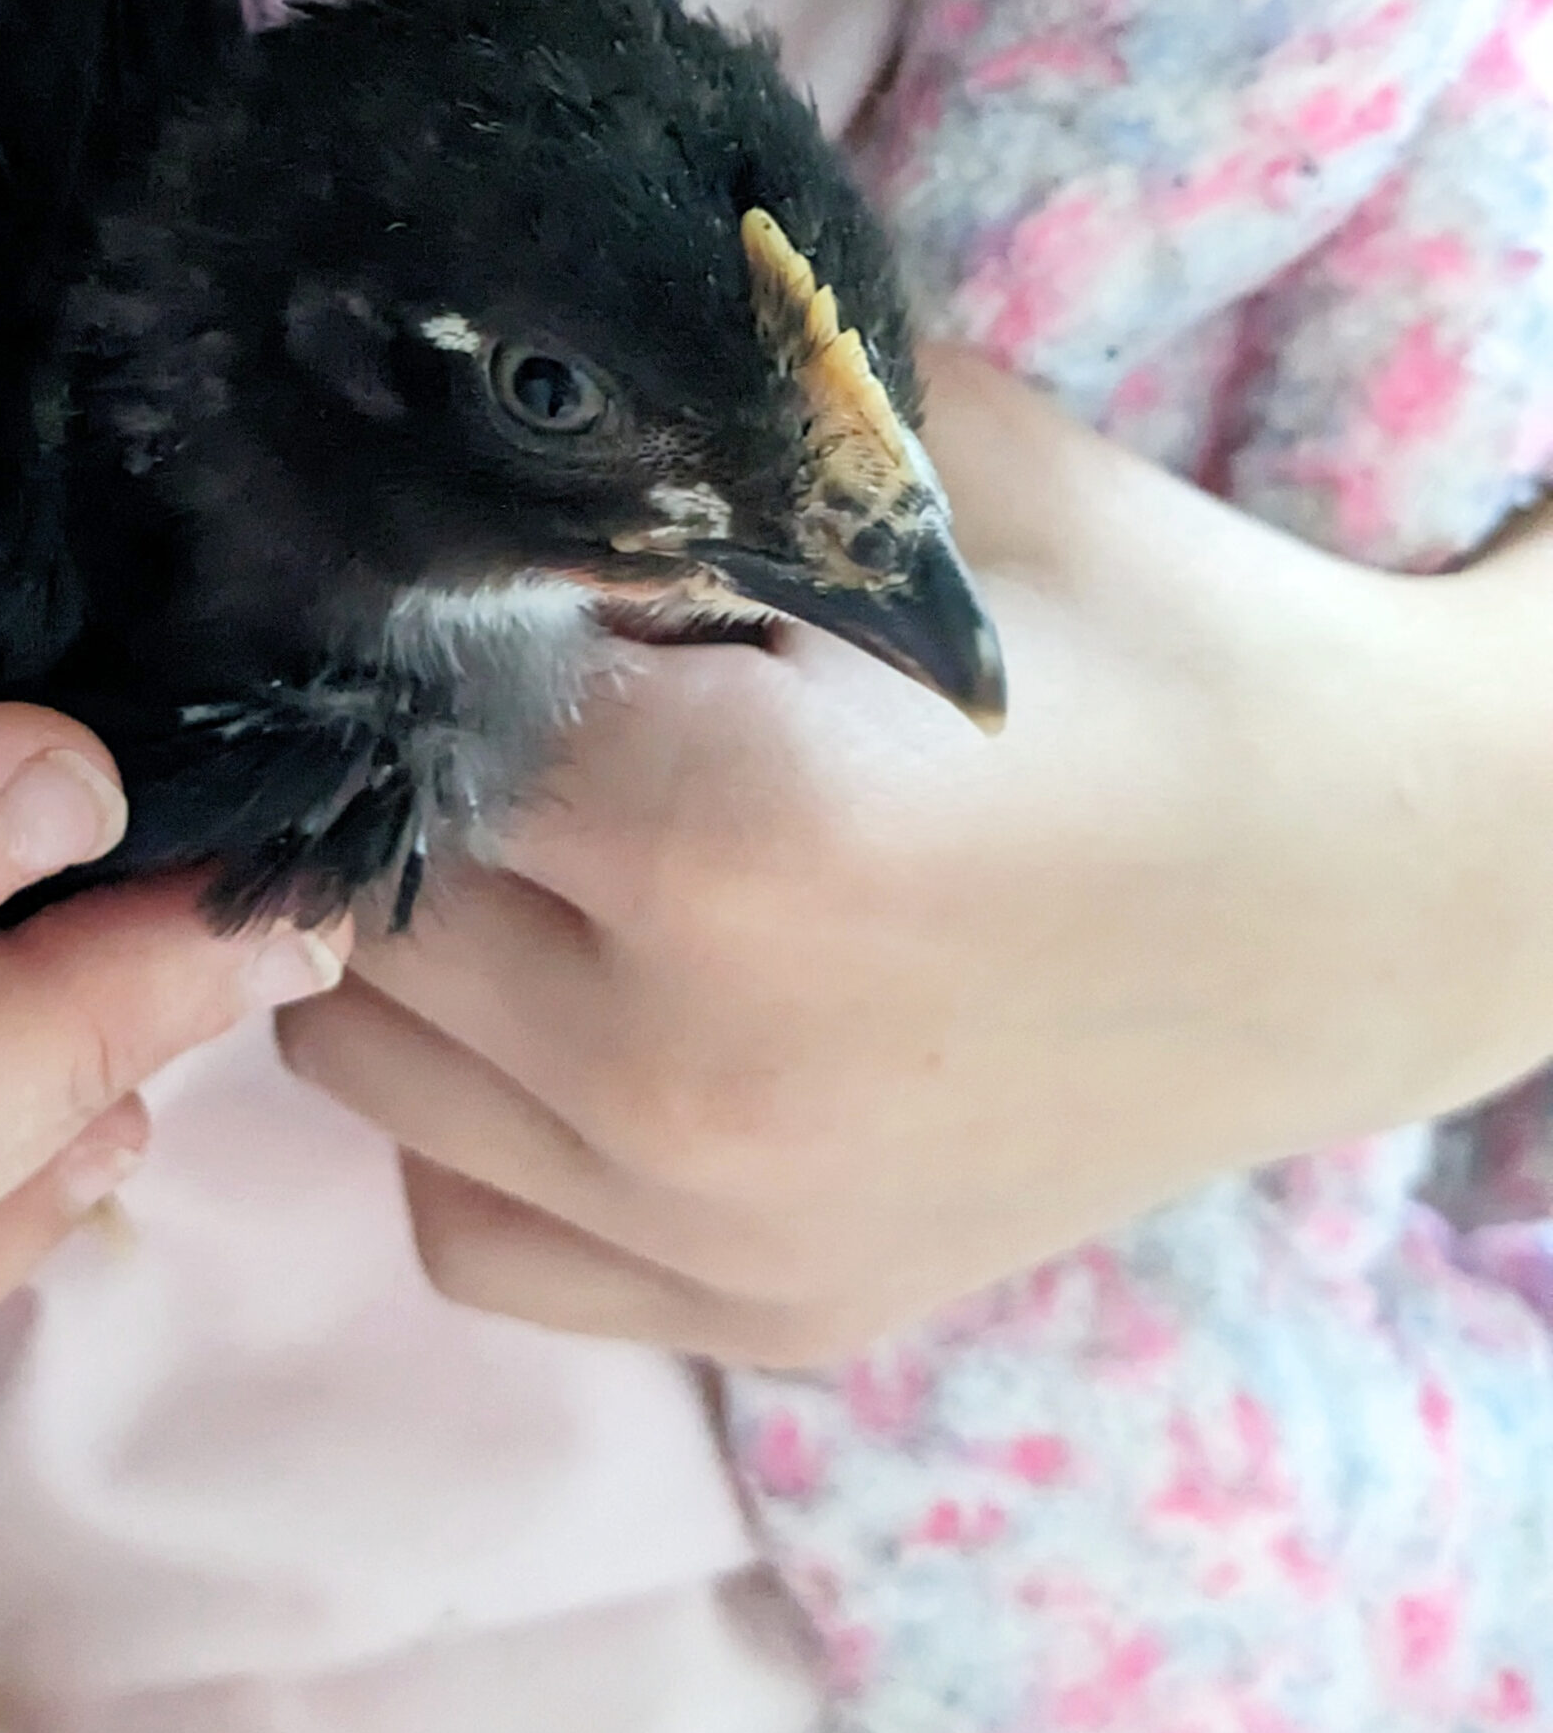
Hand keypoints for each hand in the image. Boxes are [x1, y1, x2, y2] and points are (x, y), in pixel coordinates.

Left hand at [280, 347, 1552, 1366]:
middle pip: (357, 903)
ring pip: (368, 1071)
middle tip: (505, 725)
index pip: (394, 723)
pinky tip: (580, 1026)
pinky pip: (470, 1228)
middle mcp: (685, 1068)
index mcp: (727, 830)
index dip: (414, 638)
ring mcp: (718, 1228)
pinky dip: (476, 1126)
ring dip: (412, 952)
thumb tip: (473, 417)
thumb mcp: (939, 473)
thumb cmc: (1157, 654)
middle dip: (401, 792)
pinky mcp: (762, 1315)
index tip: (471, 599)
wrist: (1375, 893)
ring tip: (547, 863)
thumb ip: (692, 437)